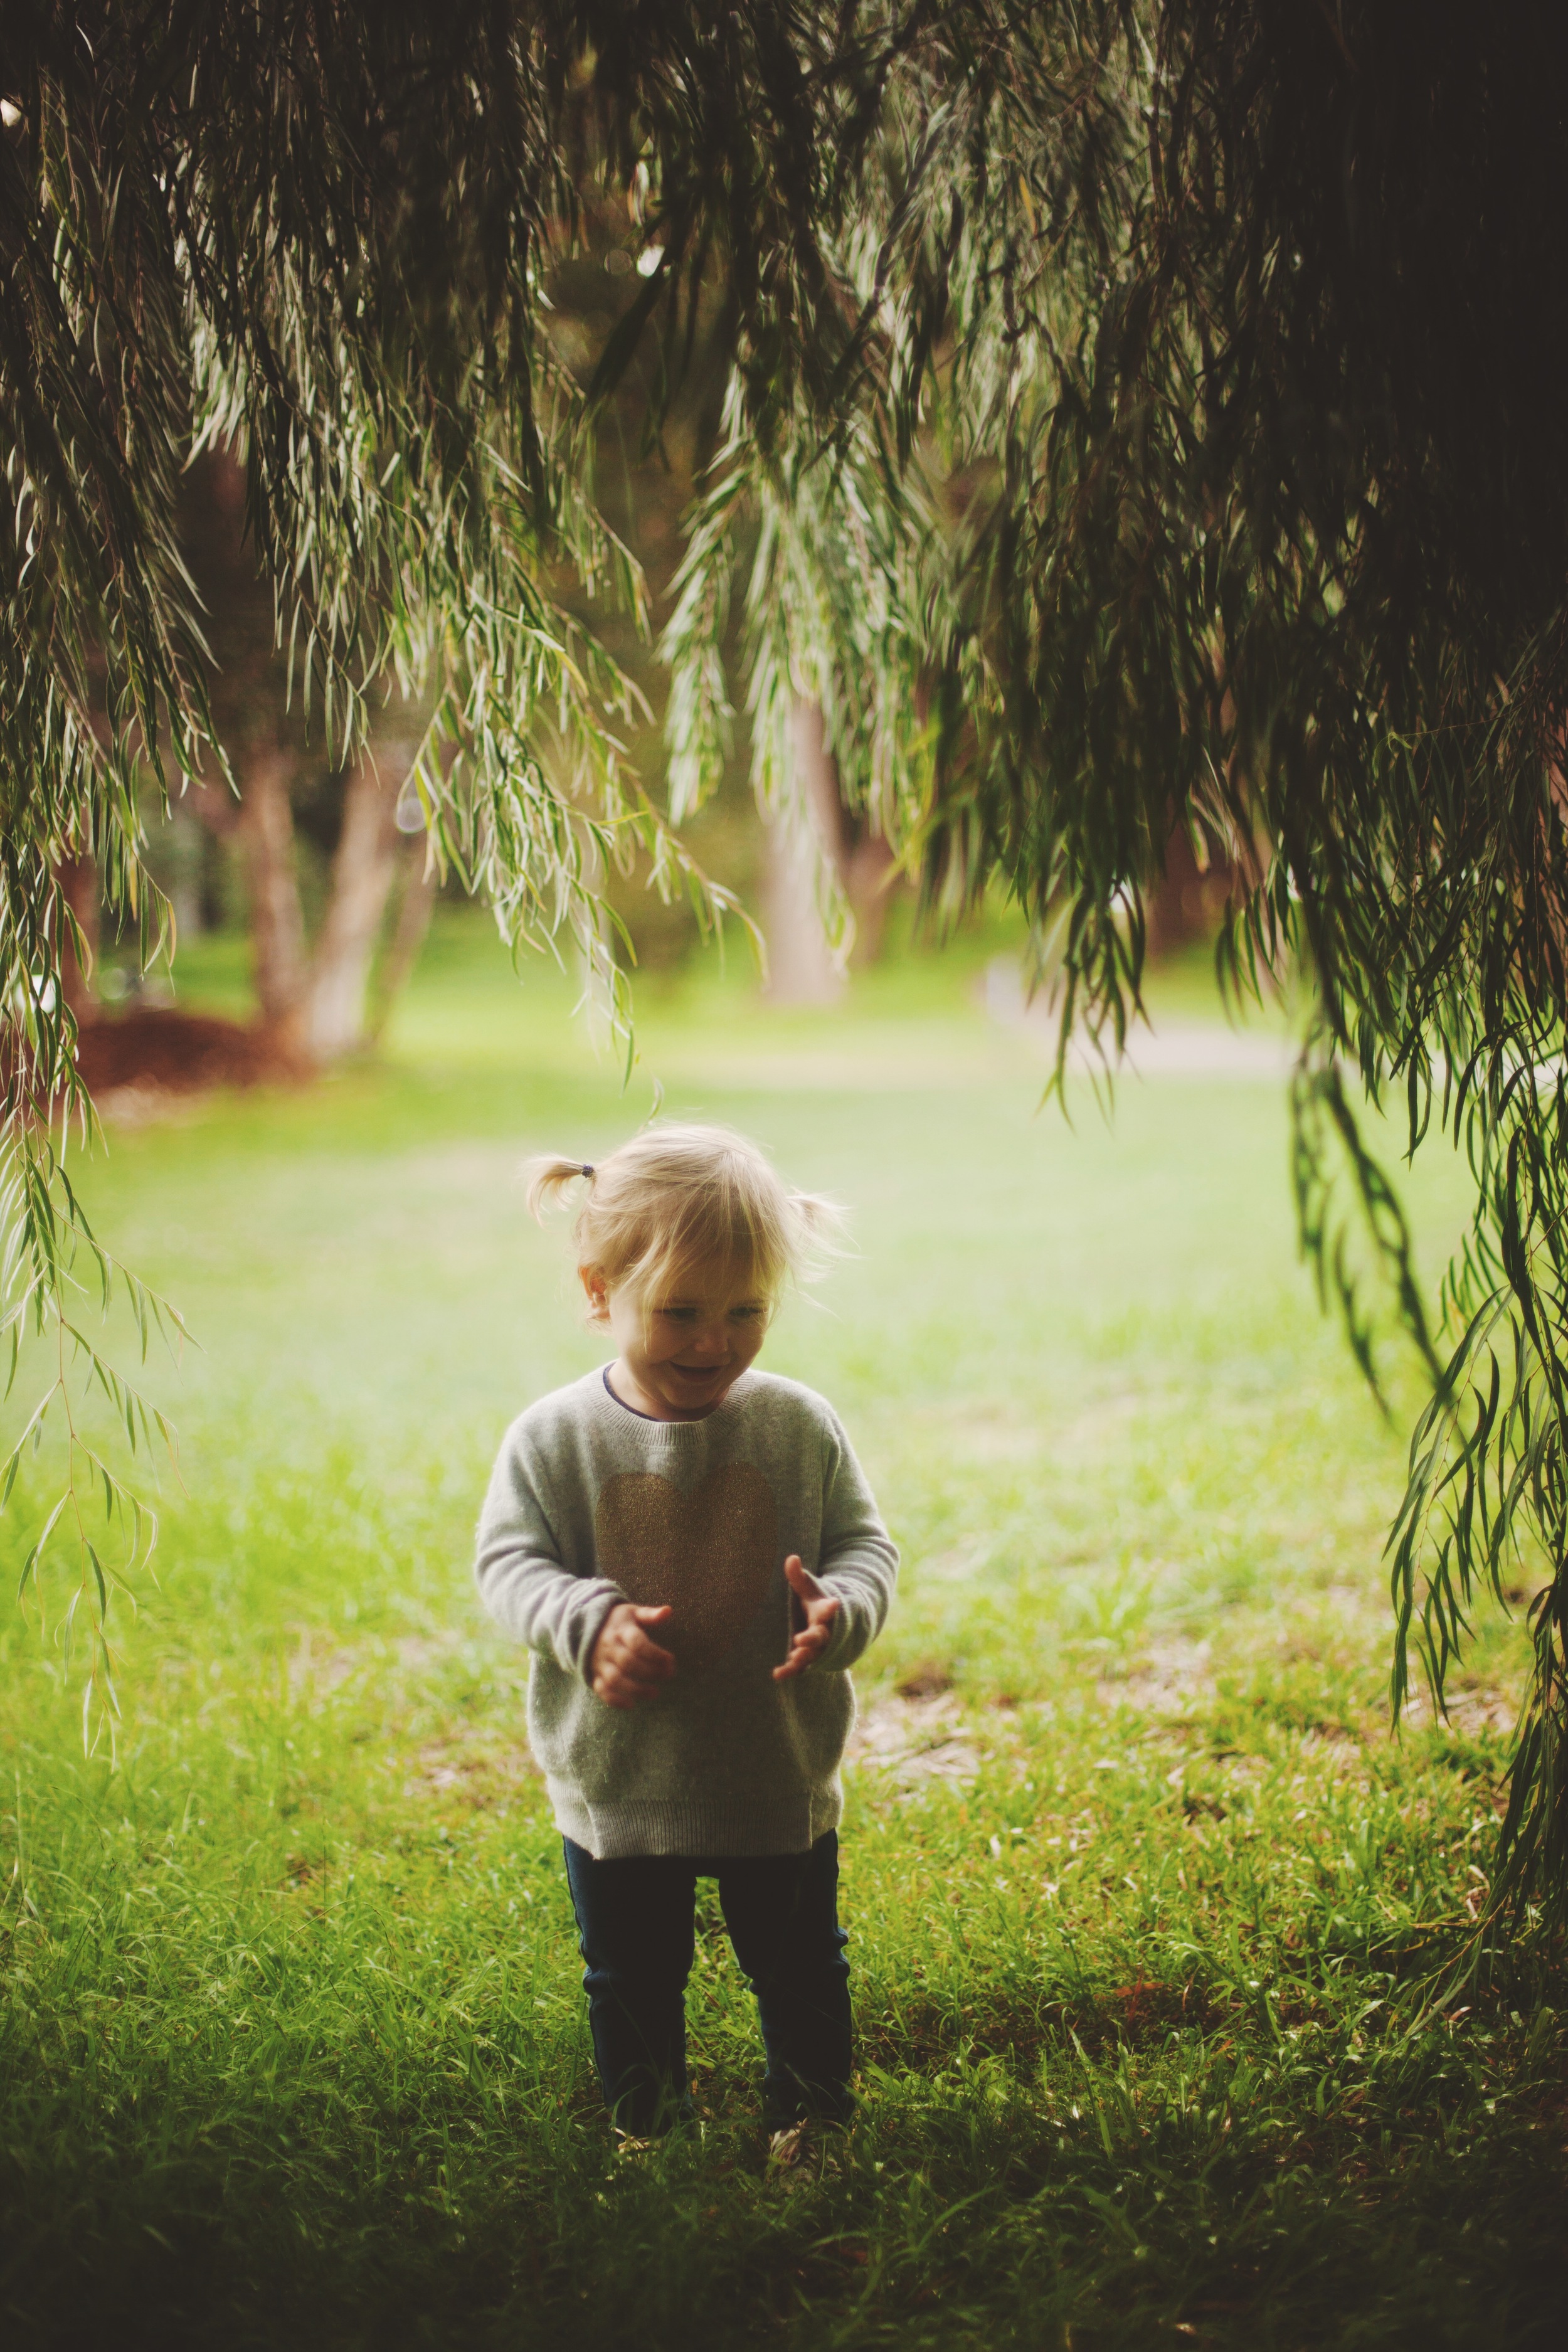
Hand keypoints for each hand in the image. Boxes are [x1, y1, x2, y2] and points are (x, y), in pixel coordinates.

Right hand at [590, 1602, 675, 1709]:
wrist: (584, 1627)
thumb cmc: (618, 1621)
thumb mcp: (633, 1613)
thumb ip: (650, 1615)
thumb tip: (668, 1611)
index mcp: (620, 1630)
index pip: (637, 1643)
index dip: (655, 1654)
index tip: (671, 1660)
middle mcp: (608, 1647)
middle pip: (628, 1663)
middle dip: (650, 1672)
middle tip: (668, 1674)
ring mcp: (599, 1662)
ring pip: (615, 1679)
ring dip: (636, 1689)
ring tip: (654, 1693)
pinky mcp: (594, 1675)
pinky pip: (601, 1690)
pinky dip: (615, 1700)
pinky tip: (631, 1704)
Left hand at [773, 1555, 840, 1680]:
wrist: (828, 1626)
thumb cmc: (813, 1603)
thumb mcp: (808, 1589)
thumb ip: (799, 1577)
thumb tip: (791, 1558)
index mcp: (824, 1613)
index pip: (828, 1610)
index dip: (830, 1608)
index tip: (833, 1603)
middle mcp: (824, 1632)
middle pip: (821, 1637)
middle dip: (812, 1639)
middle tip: (801, 1640)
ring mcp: (816, 1648)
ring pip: (812, 1655)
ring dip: (803, 1657)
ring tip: (793, 1656)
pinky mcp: (806, 1659)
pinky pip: (800, 1668)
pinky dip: (790, 1671)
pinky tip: (776, 1674)